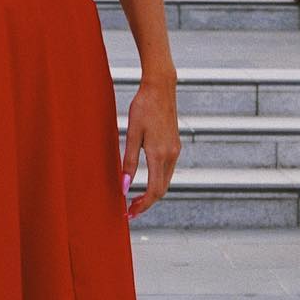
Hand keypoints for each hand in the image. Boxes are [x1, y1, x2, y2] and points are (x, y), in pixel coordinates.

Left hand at [123, 78, 179, 220]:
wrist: (161, 87)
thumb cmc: (143, 107)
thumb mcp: (132, 134)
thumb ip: (129, 162)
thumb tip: (124, 186)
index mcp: (159, 154)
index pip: (154, 191)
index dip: (142, 205)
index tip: (129, 213)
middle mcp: (171, 155)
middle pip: (162, 190)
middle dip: (147, 203)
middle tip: (129, 210)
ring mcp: (175, 150)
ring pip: (166, 181)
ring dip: (152, 193)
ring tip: (135, 198)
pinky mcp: (175, 145)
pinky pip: (168, 170)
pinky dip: (158, 181)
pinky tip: (146, 180)